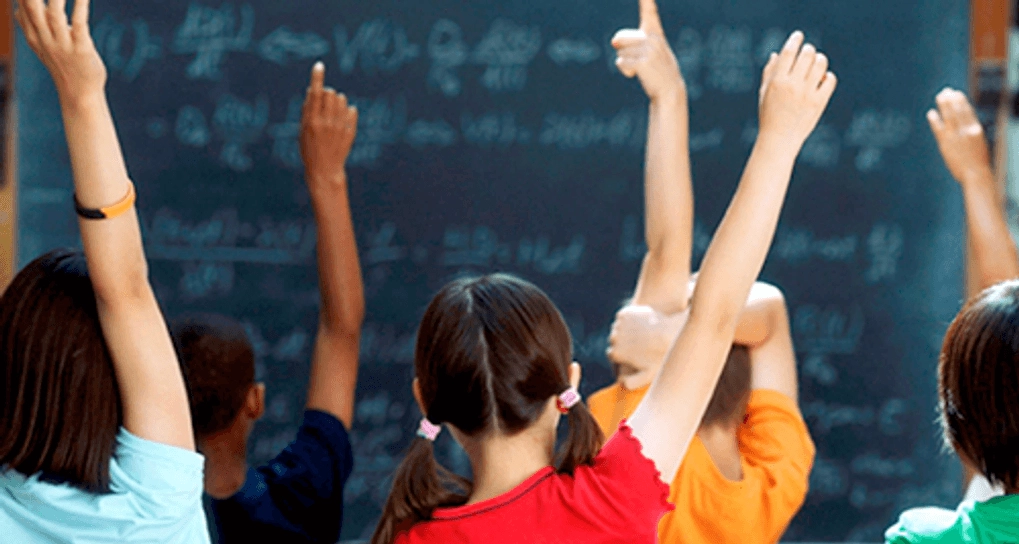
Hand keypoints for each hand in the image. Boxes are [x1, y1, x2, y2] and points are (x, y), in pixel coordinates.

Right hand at [16, 0, 106, 105]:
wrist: (80, 94)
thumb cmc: (64, 66)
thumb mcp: (42, 46)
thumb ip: (30, 25)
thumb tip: (17, 9)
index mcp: (34, 35)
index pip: (22, 6)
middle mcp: (44, 38)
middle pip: (32, 7)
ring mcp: (61, 44)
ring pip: (54, 14)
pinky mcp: (80, 48)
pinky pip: (79, 23)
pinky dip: (80, 7)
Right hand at [300, 62, 358, 190]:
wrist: (324, 170)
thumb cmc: (309, 149)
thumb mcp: (302, 130)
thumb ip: (307, 110)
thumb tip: (313, 90)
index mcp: (312, 121)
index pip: (314, 94)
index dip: (317, 78)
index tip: (319, 65)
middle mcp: (327, 123)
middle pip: (330, 93)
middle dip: (327, 93)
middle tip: (323, 103)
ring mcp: (340, 127)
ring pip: (343, 99)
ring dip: (337, 101)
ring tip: (332, 112)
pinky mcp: (350, 131)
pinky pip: (352, 110)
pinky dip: (347, 111)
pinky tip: (342, 120)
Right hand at [607, 305, 687, 388]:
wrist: (669, 332)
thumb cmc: (661, 356)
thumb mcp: (648, 375)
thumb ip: (632, 383)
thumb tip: (621, 384)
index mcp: (615, 353)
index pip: (614, 355)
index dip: (624, 355)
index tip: (634, 354)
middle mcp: (613, 338)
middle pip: (615, 341)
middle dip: (624, 342)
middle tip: (641, 343)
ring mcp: (618, 324)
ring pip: (619, 328)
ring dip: (626, 330)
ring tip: (643, 334)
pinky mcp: (625, 313)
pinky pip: (624, 317)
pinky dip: (630, 319)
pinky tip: (642, 324)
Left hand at [611, 0, 684, 102]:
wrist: (670, 90)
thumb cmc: (657, 70)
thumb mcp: (648, 51)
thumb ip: (630, 43)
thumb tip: (614, 41)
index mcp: (655, 32)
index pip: (649, 10)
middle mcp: (653, 38)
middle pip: (620, 38)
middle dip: (622, 50)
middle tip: (638, 60)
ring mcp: (649, 50)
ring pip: (620, 52)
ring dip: (626, 63)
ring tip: (643, 68)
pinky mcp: (643, 62)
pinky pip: (621, 62)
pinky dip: (625, 71)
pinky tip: (638, 74)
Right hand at [758, 31, 836, 147]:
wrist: (779, 140)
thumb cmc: (769, 116)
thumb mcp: (764, 94)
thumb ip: (769, 72)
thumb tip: (777, 54)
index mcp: (777, 82)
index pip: (788, 53)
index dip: (794, 40)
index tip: (798, 36)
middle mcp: (793, 86)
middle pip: (807, 55)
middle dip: (808, 50)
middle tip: (808, 52)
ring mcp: (807, 94)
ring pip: (821, 64)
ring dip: (820, 60)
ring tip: (817, 63)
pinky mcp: (819, 103)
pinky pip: (830, 80)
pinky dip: (827, 76)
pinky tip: (822, 79)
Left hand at [927, 88, 993, 185]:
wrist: (975, 174)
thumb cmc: (978, 162)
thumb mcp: (979, 144)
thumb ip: (972, 133)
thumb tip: (966, 126)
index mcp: (976, 129)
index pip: (968, 111)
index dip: (961, 101)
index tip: (957, 93)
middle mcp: (966, 130)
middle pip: (958, 110)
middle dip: (951, 99)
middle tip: (946, 91)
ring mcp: (955, 136)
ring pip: (949, 116)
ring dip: (944, 105)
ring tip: (940, 96)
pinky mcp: (946, 144)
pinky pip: (938, 128)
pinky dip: (934, 119)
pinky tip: (931, 112)